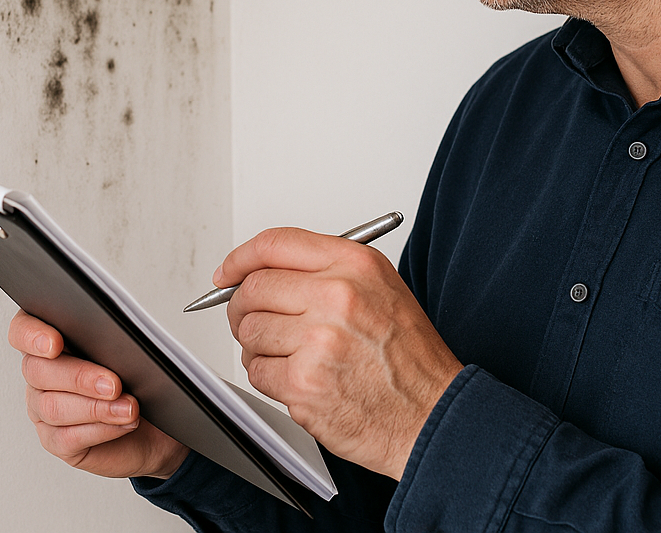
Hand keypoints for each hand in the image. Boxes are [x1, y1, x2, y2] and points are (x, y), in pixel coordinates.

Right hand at [8, 310, 189, 479]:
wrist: (153, 425)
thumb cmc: (138, 380)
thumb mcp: (128, 353)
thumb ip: (112, 341)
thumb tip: (117, 340)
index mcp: (49, 341)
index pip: (22, 330)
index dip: (32, 335)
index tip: (54, 344)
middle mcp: (40, 375)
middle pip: (37, 371)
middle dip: (79, 377)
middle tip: (114, 384)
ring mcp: (43, 409)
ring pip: (53, 407)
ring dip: (97, 407)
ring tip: (129, 408)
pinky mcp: (55, 441)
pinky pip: (67, 437)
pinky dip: (101, 429)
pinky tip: (124, 423)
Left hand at [221, 227, 462, 480]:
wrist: (434, 415)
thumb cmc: (409, 357)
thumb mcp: (381, 288)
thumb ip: (324, 271)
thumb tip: (261, 271)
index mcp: (355, 265)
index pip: (275, 244)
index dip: (240, 259)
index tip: (226, 274)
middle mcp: (337, 297)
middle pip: (252, 289)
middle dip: (241, 307)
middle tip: (249, 320)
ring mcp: (319, 341)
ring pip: (249, 332)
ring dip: (257, 346)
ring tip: (290, 356)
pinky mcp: (305, 384)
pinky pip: (257, 372)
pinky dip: (268, 377)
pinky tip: (298, 379)